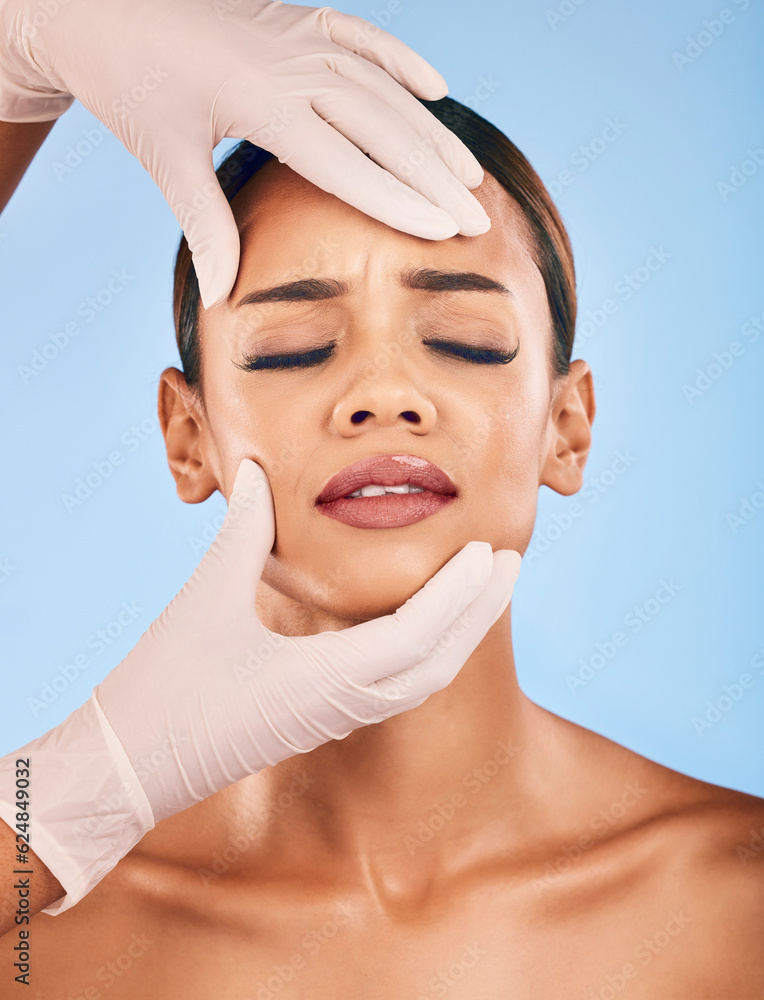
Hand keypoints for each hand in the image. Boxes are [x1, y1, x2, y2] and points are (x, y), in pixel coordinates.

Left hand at [0, 0, 489, 307]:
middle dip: (436, 176)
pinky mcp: (297, 18)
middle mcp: (294, 64)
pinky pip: (366, 38)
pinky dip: (403, 63)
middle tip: (479, 219)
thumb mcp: (163, 154)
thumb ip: (203, 224)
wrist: (97, 0)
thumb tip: (221, 298)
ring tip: (471, 176)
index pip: (350, 162)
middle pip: (384, 127)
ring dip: (433, 133)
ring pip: (385, 88)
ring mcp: (300, 35)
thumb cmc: (129, 80)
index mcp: (263, 100)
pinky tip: (437, 91)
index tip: (444, 232)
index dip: (400, 200)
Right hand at [0, 459, 520, 912]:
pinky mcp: (316, 724)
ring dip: (455, 636)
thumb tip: (260, 471)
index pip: (417, 635)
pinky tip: (422, 632)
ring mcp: (331, 722)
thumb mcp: (205, 600)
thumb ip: (243, 532)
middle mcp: (341, 707)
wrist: (126, 770)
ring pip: (419, 683)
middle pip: (435, 663)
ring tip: (479, 593)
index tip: (489, 553)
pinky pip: (392, 693)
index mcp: (324, 680)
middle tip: (509, 566)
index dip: (458, 595)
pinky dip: (423, 657)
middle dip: (477, 614)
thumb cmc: (162, 691)